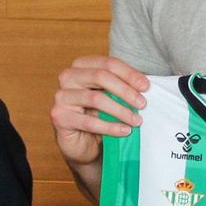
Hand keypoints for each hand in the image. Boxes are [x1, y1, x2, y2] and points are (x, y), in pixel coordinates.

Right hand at [49, 55, 149, 172]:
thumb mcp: (111, 96)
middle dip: (125, 90)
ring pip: (96, 98)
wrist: (81, 141)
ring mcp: (61, 96)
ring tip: (136, 120)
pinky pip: (89, 122)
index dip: (129, 74)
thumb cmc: (97, 114)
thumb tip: (144, 85)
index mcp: (81, 66)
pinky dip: (110, 127)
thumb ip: (122, 86)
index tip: (146, 86)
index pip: (108, 63)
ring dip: (120, 110)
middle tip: (142, 104)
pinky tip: (124, 131)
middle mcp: (68, 77)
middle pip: (100, 76)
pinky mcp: (59, 117)